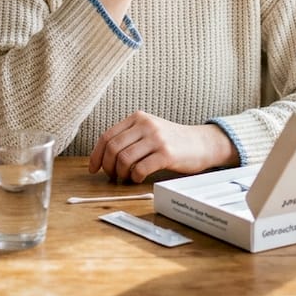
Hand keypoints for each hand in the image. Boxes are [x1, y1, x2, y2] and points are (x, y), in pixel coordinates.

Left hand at [88, 111, 238, 182]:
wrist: (202, 143)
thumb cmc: (172, 140)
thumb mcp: (149, 130)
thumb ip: (129, 137)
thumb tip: (103, 157)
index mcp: (138, 117)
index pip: (107, 136)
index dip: (96, 155)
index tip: (94, 168)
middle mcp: (145, 125)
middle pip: (113, 148)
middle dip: (108, 166)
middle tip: (112, 176)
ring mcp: (156, 138)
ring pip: (124, 159)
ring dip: (121, 173)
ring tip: (126, 178)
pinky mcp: (166, 154)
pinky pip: (140, 169)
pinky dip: (135, 177)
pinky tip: (139, 178)